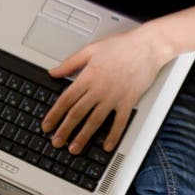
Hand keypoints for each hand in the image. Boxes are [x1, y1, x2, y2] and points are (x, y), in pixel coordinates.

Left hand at [42, 26, 166, 153]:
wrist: (147, 46)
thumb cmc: (121, 46)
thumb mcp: (91, 49)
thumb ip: (70, 63)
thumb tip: (53, 72)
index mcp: (88, 76)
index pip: (66, 99)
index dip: (54, 114)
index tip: (47, 125)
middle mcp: (99, 88)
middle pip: (77, 113)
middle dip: (65, 130)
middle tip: (56, 142)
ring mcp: (114, 97)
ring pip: (95, 121)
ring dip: (83, 137)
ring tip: (74, 148)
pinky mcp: (129, 101)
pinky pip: (119, 122)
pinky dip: (113, 136)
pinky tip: (107, 146)